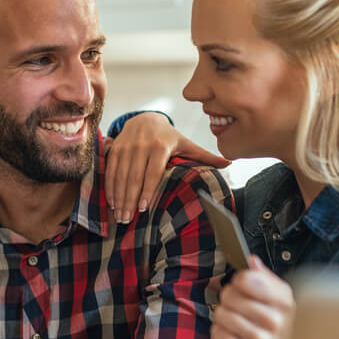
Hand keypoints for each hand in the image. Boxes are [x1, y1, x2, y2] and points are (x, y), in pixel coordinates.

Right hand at [106, 112, 228, 222]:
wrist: (144, 118)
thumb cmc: (169, 136)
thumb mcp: (186, 143)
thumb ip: (205, 155)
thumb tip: (229, 163)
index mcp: (161, 145)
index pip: (153, 172)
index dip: (147, 190)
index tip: (143, 208)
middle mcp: (141, 145)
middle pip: (134, 177)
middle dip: (129, 200)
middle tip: (127, 219)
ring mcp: (126, 146)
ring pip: (120, 175)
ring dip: (118, 197)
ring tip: (119, 216)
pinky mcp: (115, 149)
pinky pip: (110, 171)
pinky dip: (109, 188)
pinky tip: (111, 202)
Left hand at [212, 256, 294, 338]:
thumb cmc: (276, 323)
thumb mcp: (278, 297)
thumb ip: (263, 277)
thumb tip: (251, 261)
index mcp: (284, 301)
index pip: (246, 279)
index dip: (239, 281)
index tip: (243, 287)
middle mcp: (275, 321)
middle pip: (229, 295)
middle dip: (228, 299)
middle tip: (237, 307)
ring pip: (221, 314)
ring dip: (223, 317)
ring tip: (236, 323)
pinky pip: (217, 333)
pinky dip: (220, 333)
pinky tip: (233, 336)